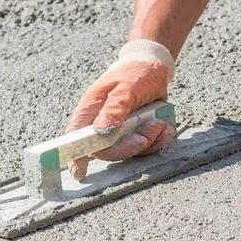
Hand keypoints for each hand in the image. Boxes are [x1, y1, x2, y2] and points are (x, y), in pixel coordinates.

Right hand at [66, 60, 175, 179]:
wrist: (154, 67)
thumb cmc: (135, 74)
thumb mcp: (126, 88)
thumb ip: (114, 109)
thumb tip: (100, 132)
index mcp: (92, 110)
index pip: (77, 136)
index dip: (76, 155)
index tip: (79, 173)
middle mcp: (102, 123)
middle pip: (106, 150)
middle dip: (128, 147)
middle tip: (146, 134)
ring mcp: (119, 130)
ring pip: (128, 150)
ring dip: (147, 141)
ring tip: (159, 123)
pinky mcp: (134, 133)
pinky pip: (144, 147)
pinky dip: (157, 140)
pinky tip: (165, 128)